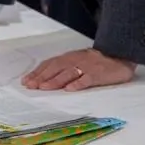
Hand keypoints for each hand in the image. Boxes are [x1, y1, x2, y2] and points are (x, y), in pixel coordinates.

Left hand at [21, 48, 135, 91]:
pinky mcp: (97, 74)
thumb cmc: (95, 61)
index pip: (49, 64)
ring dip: (55, 80)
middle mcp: (74, 61)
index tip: (26, 81)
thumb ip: (63, 68)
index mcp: (68, 58)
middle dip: (41, 77)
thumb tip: (44, 78)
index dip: (37, 72)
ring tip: (44, 87)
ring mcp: (86, 67)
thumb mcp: (76, 60)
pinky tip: (70, 89)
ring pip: (68, 73)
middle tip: (31, 86)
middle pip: (55, 68)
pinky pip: (86, 79)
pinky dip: (78, 84)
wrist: (118, 55)